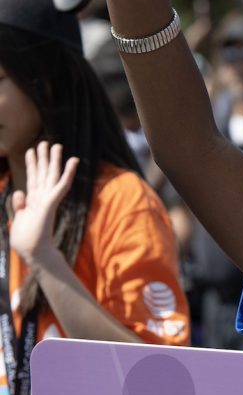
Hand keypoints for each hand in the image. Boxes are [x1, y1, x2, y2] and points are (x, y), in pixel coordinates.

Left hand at [9, 142, 77, 267]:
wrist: (34, 253)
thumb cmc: (26, 240)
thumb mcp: (18, 218)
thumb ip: (19, 205)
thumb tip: (20, 192)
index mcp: (33, 201)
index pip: (33, 178)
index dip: (32, 164)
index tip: (31, 151)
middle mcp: (42, 198)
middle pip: (43, 173)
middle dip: (43, 158)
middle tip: (45, 142)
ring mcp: (47, 200)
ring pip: (52, 175)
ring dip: (55, 160)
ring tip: (56, 145)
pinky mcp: (51, 203)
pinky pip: (62, 185)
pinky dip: (68, 173)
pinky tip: (73, 161)